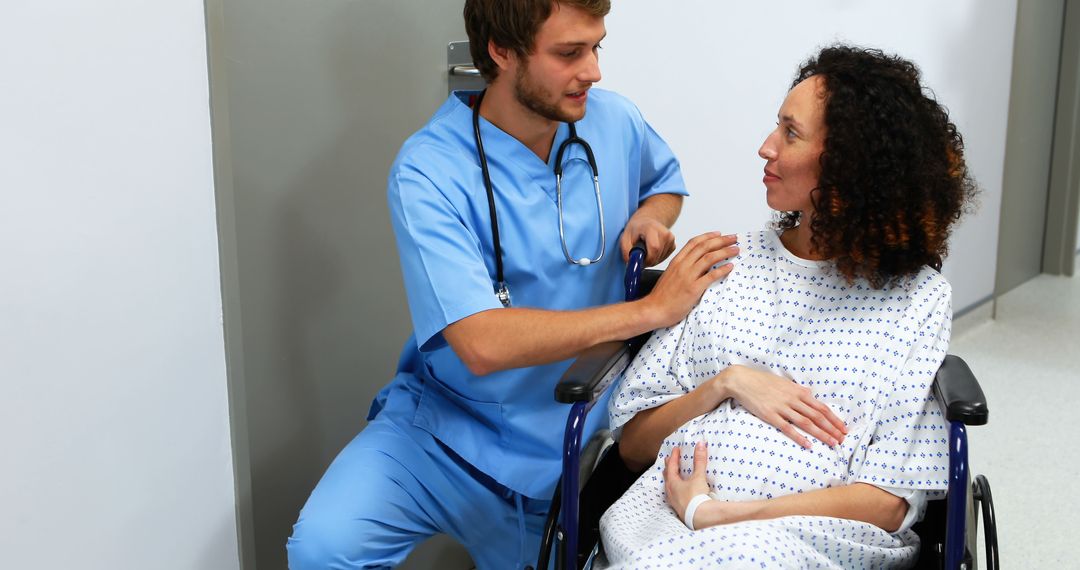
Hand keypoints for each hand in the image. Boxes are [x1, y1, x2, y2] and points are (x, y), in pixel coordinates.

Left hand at [620, 211, 675, 266]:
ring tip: (646, 251)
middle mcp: (664, 233)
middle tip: (641, 256)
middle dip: (648, 260)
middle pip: (658, 254)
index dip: (647, 258)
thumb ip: (626, 251)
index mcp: (652, 228)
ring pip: (661, 258)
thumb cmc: (636, 229)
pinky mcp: (673, 245)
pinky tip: (652, 251)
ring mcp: (671, 239)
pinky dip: (657, 258)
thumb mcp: (625, 238)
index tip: (640, 259)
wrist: (646, 222)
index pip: (654, 247)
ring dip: (652, 259)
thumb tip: (630, 264)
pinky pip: (665, 258)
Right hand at [642, 232, 738, 327]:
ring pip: (709, 258)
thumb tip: (696, 265)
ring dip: (725, 252)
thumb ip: (682, 268)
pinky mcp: (693, 289)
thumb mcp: (670, 276)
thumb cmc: (661, 296)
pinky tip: (730, 267)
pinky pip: (711, 276)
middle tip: (733, 238)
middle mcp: (682, 266)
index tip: (719, 234)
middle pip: (704, 247)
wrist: (654, 310)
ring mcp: (688, 276)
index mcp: (676, 261)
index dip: (708, 236)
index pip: (694, 243)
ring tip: (735, 250)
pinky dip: (722, 270)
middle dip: (721, 241)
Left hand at [664, 442, 711, 527]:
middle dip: (668, 467)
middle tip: (668, 460)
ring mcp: (674, 501)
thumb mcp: (699, 477)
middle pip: (667, 477)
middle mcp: (671, 492)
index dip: (674, 457)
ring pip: (669, 487)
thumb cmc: (696, 496)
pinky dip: (675, 490)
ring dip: (670, 479)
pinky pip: (674, 496)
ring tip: (672, 476)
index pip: (671, 466)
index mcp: (673, 483)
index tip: (675, 449)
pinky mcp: (680, 509)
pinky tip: (679, 492)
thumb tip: (700, 444)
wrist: (700, 517)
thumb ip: (700, 461)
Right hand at [716, 365, 846, 448]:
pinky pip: (788, 428)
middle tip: (843, 439)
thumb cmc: (762, 381)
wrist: (742, 380)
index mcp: (798, 391)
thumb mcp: (784, 382)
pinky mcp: (770, 415)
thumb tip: (810, 393)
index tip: (844, 428)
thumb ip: (798, 389)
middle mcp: (793, 399)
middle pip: (818, 416)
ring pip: (806, 422)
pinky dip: (799, 437)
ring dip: (821, 434)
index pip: (821, 407)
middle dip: (832, 428)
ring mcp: (782, 407)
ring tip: (832, 443)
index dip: (834, 419)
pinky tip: (808, 445)